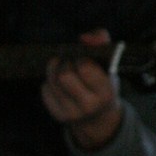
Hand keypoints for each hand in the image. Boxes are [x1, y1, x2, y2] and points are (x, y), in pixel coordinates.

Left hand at [41, 29, 122, 149]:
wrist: (98, 117)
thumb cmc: (103, 82)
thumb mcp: (110, 62)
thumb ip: (101, 41)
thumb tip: (84, 38)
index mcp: (105, 92)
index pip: (85, 68)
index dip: (80, 58)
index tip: (81, 58)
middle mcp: (89, 106)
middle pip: (64, 75)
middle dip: (64, 63)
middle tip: (68, 61)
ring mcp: (72, 113)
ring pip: (52, 82)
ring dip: (54, 70)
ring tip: (61, 67)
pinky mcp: (59, 116)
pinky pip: (46, 91)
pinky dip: (49, 82)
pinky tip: (58, 82)